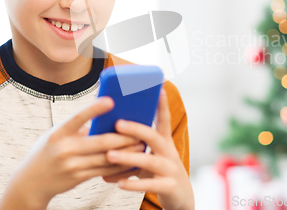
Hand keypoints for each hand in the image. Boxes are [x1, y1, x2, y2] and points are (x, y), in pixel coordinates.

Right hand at [0, 96, 144, 208]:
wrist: (30, 182)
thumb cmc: (48, 151)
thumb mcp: (57, 135)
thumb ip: (78, 127)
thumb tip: (106, 117)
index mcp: (58, 133)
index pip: (77, 117)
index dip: (94, 109)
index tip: (111, 100)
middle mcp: (64, 149)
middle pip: (100, 141)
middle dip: (123, 137)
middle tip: (139, 130)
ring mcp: (71, 166)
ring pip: (105, 158)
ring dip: (126, 152)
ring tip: (140, 145)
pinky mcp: (78, 178)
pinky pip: (103, 171)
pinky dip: (119, 166)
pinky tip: (130, 161)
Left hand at [104, 89, 193, 209]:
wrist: (181, 197)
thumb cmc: (160, 172)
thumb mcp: (151, 157)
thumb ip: (133, 149)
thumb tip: (105, 141)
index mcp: (165, 142)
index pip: (164, 119)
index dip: (162, 104)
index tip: (159, 88)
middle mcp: (169, 152)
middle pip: (154, 137)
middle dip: (136, 129)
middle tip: (118, 123)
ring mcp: (171, 169)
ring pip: (150, 161)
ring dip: (128, 157)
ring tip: (110, 155)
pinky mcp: (169, 186)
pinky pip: (150, 184)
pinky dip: (134, 183)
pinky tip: (119, 183)